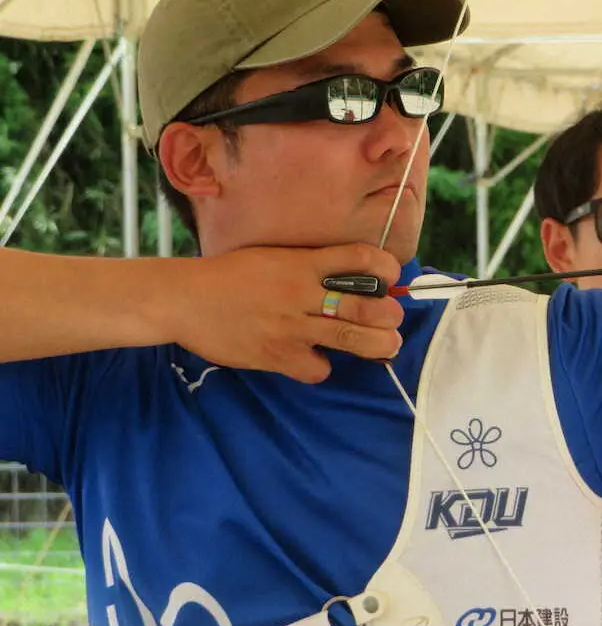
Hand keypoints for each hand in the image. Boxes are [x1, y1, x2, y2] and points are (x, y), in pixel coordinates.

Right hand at [169, 244, 403, 382]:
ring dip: (378, 344)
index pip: (358, 258)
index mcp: (302, 263)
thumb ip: (311, 267)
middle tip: (393, 320)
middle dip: (390, 315)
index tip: (392, 277)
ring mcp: (291, 326)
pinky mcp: (277, 355)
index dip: (385, 268)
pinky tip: (314, 359)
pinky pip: (317, 368)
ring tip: (386, 345)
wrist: (184, 299)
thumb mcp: (275, 257)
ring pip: (351, 338)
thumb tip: (352, 280)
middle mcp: (301, 292)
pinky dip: (321, 367)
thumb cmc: (231, 276)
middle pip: (365, 306)